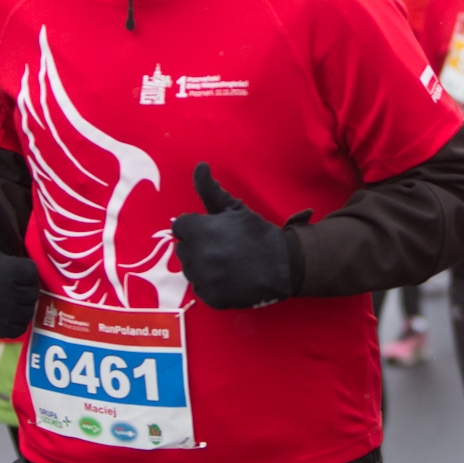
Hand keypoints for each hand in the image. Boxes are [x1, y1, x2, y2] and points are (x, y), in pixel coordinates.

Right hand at [0, 194, 39, 337]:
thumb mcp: (2, 235)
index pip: (30, 273)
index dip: (29, 270)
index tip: (20, 265)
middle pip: (30, 297)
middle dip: (28, 289)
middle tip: (19, 282)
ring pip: (24, 314)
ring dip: (24, 306)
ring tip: (14, 294)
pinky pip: (14, 328)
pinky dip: (16, 321)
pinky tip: (11, 309)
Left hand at [171, 163, 298, 309]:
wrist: (283, 263)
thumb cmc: (256, 232)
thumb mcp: (233, 208)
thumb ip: (210, 189)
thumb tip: (199, 165)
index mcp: (198, 229)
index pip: (180, 226)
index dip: (195, 227)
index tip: (212, 231)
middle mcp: (197, 254)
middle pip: (183, 249)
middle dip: (197, 246)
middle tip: (220, 247)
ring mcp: (204, 278)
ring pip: (190, 270)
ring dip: (203, 266)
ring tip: (225, 263)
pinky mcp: (211, 297)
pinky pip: (201, 289)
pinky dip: (212, 285)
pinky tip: (228, 278)